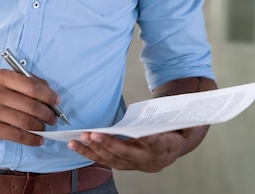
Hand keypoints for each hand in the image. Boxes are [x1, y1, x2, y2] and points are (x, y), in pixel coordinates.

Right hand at [0, 69, 58, 145]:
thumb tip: (49, 92)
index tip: (56, 101)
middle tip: (53, 118)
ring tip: (45, 128)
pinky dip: (32, 139)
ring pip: (25, 121)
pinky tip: (38, 139)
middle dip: (47, 113)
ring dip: (41, 126)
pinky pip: (17, 136)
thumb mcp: (2, 79)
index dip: (47, 95)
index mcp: (1, 77)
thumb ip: (25, 81)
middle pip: (30, 105)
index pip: (31, 86)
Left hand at [68, 128, 200, 171]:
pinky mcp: (125, 163)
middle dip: (109, 146)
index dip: (145, 140)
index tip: (135, 134)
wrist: (176, 143)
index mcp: (167, 147)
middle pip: (128, 155)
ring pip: (113, 160)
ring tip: (78, 141)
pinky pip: (106, 160)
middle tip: (93, 135)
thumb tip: (199, 112)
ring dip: (94, 151)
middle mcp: (151, 160)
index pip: (155, 144)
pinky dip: (90, 153)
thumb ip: (189, 118)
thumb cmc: (177, 127)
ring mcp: (136, 164)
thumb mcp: (187, 121)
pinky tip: (77, 146)